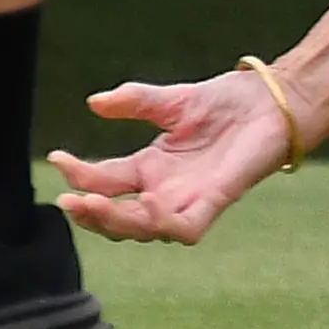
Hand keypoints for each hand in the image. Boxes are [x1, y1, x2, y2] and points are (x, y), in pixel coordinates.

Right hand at [49, 68, 295, 245]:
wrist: (273, 100)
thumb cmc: (228, 102)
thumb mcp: (172, 100)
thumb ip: (135, 101)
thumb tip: (93, 102)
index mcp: (150, 168)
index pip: (104, 181)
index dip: (79, 174)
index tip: (56, 157)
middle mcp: (164, 190)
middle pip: (118, 216)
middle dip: (90, 213)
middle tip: (68, 199)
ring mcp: (188, 199)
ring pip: (144, 228)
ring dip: (116, 221)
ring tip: (91, 204)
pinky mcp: (215, 201)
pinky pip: (185, 227)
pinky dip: (164, 225)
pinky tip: (148, 209)